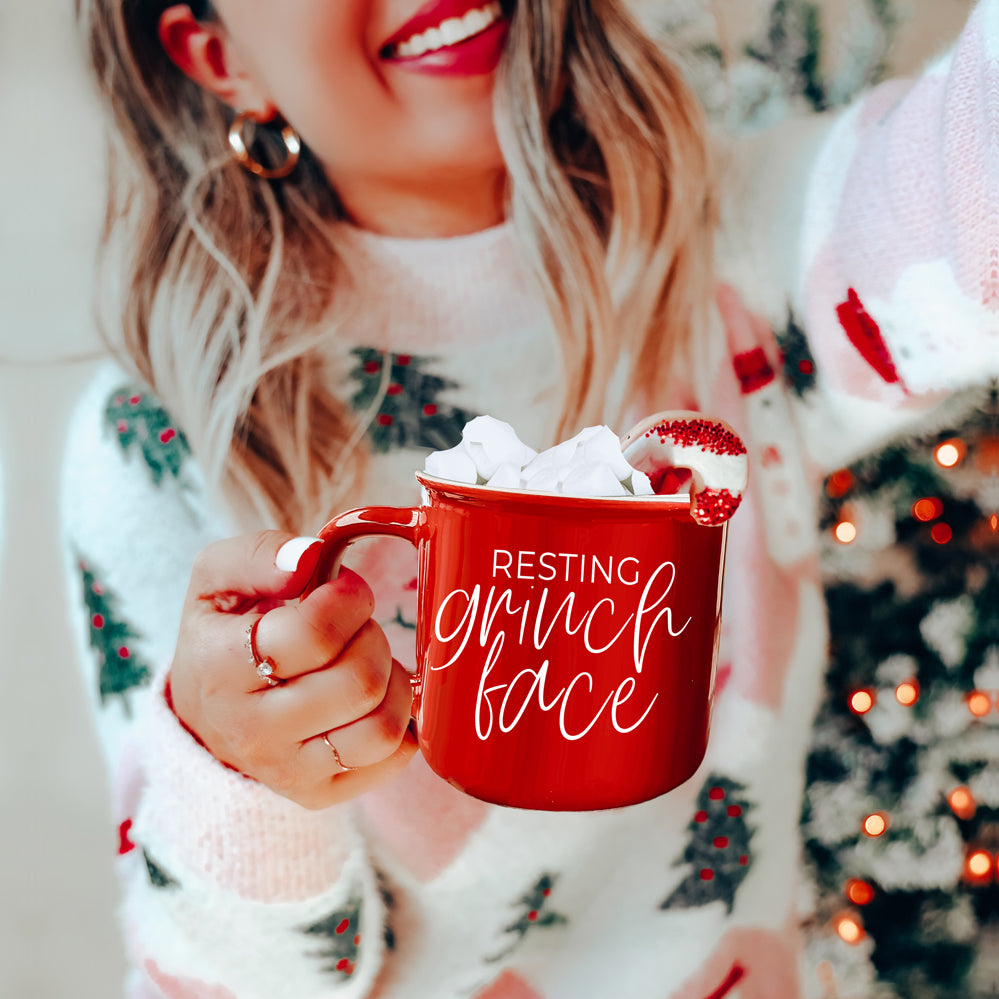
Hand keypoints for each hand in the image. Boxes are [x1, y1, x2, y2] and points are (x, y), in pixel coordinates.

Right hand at [170, 531, 416, 808]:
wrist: (204, 717)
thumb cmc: (221, 637)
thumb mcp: (215, 579)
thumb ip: (259, 554)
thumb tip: (311, 556)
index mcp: (219, 669)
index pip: (314, 634)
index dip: (348, 599)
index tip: (344, 589)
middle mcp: (251, 731)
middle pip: (358, 680)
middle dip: (370, 636)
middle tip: (354, 626)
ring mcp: (288, 771)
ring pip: (382, 726)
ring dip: (392, 680)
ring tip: (365, 661)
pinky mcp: (320, 794)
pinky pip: (394, 756)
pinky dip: (400, 719)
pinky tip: (371, 698)